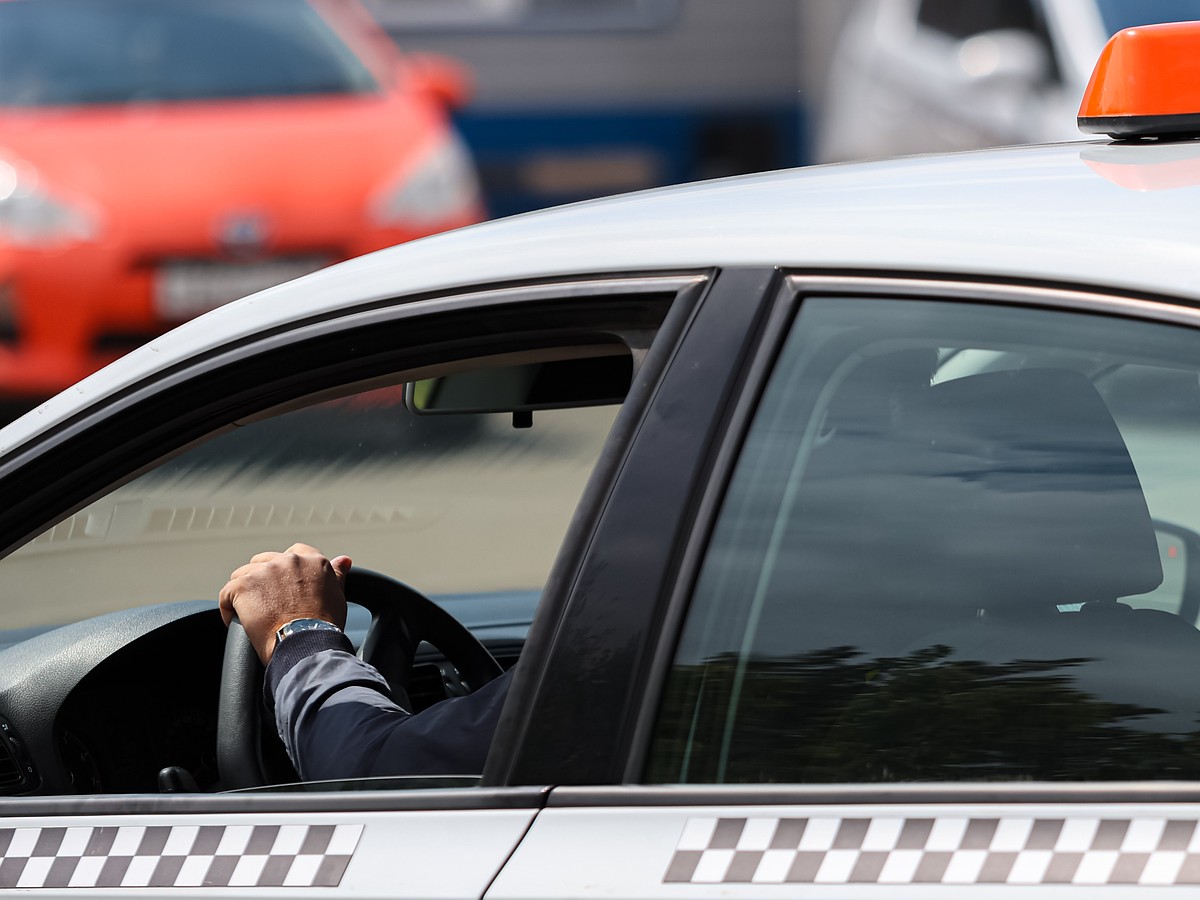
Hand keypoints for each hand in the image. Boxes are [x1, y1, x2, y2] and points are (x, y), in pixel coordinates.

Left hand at [219, 543, 351, 663]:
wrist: (306, 643)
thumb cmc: (324, 626)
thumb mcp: (336, 595)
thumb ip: (337, 574)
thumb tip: (343, 560)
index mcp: (312, 560)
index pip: (293, 553)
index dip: (285, 571)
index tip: (284, 588)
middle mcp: (288, 560)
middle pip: (264, 561)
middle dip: (262, 580)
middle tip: (266, 604)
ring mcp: (264, 571)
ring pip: (242, 575)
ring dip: (245, 593)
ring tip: (249, 614)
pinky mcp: (243, 586)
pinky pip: (226, 594)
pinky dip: (228, 608)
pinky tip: (235, 621)